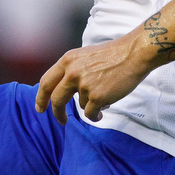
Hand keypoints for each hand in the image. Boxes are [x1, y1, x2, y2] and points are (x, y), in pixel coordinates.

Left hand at [35, 33, 152, 123]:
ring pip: (80, 105)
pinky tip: (104, 111)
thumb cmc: (113, 54)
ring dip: (91, 104)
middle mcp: (72, 72)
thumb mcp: (85, 56)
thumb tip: (65, 90)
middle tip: (61, 120)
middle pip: (57, 99)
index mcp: (67, 60)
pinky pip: (91, 114)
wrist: (133, 54)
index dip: (41, 97)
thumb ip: (72, 70)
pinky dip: (96, 115)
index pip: (46, 82)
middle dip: (57, 112)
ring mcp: (84, 85)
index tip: (40, 108)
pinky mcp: (97, 97)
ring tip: (105, 93)